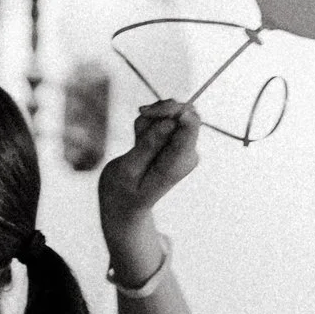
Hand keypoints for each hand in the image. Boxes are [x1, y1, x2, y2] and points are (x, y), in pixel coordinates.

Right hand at [98, 99, 200, 222]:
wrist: (125, 203)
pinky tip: (138, 140)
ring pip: (171, 114)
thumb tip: (169, 123)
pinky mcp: (173, 142)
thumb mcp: (128, 170)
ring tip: (134, 142)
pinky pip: (163, 120)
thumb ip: (149, 145)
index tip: (146, 112)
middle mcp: (186, 152)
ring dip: (149, 120)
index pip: (191, 125)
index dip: (173, 110)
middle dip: (158, 112)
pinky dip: (148, 124)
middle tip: (137, 121)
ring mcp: (181, 147)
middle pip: (184, 114)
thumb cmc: (123, 191)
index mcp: (178, 161)